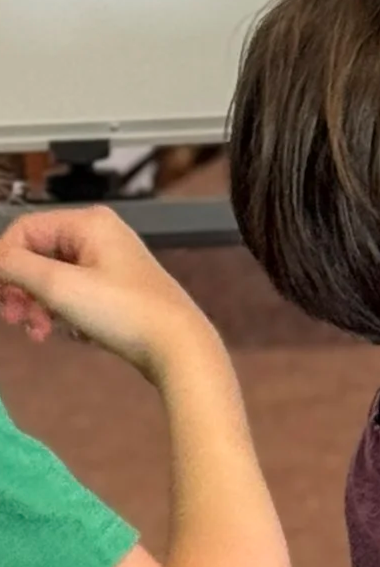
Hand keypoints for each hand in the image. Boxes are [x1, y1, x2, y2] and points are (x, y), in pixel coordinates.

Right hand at [0, 206, 217, 385]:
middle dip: (19, 288)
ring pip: (48, 276)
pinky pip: (68, 291)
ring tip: (39, 331)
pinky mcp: (111, 286)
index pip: (22, 229)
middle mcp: (98, 234)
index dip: (2, 262)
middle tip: (13, 318)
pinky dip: (56, 310)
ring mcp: (106, 260)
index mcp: (88, 223)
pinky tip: (56, 332)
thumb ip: (16, 267)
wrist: (175, 343)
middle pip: (34, 254)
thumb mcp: (60, 286)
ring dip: (35, 304)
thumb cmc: (122, 310)